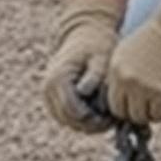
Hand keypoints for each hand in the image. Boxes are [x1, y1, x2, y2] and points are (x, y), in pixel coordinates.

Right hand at [42, 0, 121, 133]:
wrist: (85, 35)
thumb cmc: (97, 45)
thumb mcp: (101, 57)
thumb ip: (94, 75)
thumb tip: (83, 92)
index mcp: (58, 78)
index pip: (73, 111)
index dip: (93, 119)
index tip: (112, 118)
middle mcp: (48, 88)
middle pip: (69, 120)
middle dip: (91, 125)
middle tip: (113, 121)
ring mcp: (48, 95)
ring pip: (68, 122)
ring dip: (87, 124)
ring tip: (108, 117)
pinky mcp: (53, 99)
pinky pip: (67, 118)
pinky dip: (82, 120)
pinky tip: (99, 114)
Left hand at [107, 0, 160, 124]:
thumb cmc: (153, 39)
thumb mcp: (125, 53)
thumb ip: (119, 74)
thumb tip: (119, 98)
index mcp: (115, 70)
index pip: (112, 103)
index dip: (123, 108)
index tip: (133, 106)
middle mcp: (126, 80)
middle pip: (125, 113)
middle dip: (135, 114)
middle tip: (146, 109)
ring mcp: (143, 87)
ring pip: (141, 117)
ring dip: (149, 116)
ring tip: (157, 108)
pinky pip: (158, 115)